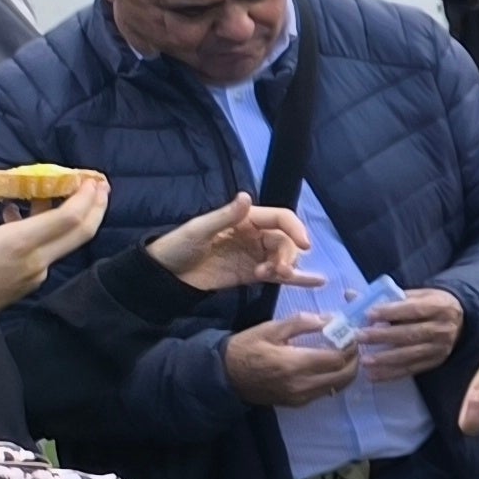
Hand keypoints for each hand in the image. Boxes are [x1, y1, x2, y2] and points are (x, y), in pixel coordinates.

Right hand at [0, 171, 106, 325]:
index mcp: (20, 244)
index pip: (69, 219)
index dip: (86, 197)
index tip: (92, 179)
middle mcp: (36, 262)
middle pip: (82, 233)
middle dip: (96, 206)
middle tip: (100, 184)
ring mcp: (35, 276)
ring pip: (63, 242)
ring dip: (67, 217)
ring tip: (55, 192)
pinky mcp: (29, 284)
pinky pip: (47, 252)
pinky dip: (44, 232)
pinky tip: (21, 216)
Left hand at [145, 192, 319, 294]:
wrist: (162, 276)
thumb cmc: (177, 247)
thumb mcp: (199, 230)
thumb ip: (226, 215)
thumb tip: (247, 197)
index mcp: (244, 220)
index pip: (279, 219)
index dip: (295, 229)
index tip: (304, 245)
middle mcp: (253, 236)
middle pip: (285, 241)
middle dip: (288, 255)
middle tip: (278, 271)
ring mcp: (253, 256)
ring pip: (283, 258)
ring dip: (287, 267)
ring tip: (277, 276)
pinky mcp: (250, 275)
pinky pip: (278, 275)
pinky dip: (297, 278)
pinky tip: (316, 282)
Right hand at [224, 313, 361, 407]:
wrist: (223, 375)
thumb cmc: (246, 348)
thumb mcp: (271, 329)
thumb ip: (303, 323)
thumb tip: (331, 319)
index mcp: (294, 364)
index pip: (337, 358)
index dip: (350, 345)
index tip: (351, 334)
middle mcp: (301, 385)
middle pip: (344, 376)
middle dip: (354, 359)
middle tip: (352, 345)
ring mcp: (300, 397)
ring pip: (337, 387)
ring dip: (347, 371)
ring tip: (344, 355)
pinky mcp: (297, 403)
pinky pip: (325, 392)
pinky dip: (334, 380)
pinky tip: (329, 367)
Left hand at [353, 285, 464, 380]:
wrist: (459, 321)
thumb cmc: (429, 305)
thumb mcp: (415, 295)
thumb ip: (386, 297)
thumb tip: (350, 295)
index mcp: (439, 305)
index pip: (414, 309)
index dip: (391, 312)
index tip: (369, 314)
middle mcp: (443, 328)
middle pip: (411, 333)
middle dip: (384, 336)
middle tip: (360, 337)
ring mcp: (441, 347)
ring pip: (411, 354)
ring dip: (386, 358)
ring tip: (364, 360)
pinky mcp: (435, 362)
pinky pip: (412, 369)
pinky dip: (391, 374)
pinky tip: (373, 375)